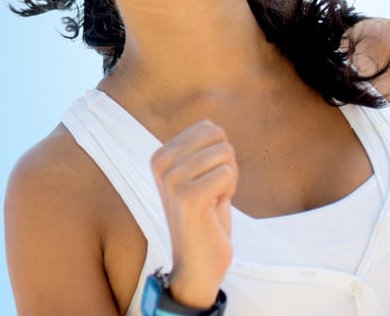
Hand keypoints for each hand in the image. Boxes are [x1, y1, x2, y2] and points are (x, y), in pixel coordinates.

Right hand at [150, 120, 237, 308]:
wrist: (197, 263)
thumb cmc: (204, 218)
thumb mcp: (197, 176)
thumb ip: (200, 149)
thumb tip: (213, 125)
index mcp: (159, 156)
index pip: (209, 128)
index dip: (218, 156)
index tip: (206, 182)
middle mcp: (160, 164)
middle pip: (218, 138)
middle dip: (225, 165)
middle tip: (212, 192)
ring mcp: (172, 180)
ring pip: (225, 154)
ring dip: (228, 180)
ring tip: (211, 202)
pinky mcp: (188, 197)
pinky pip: (228, 173)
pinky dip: (229, 191)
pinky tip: (214, 210)